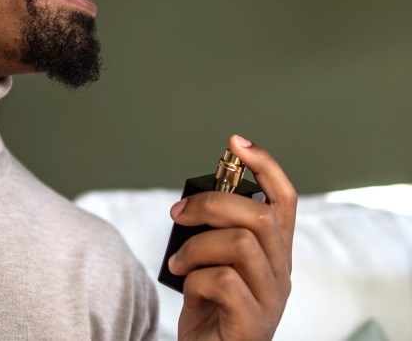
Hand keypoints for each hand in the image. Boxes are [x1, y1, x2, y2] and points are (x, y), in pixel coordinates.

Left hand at [168, 135, 296, 340]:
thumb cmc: (210, 308)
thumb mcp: (214, 263)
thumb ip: (216, 234)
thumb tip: (195, 201)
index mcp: (273, 252)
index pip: (283, 200)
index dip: (265, 165)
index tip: (236, 142)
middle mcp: (281, 271)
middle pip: (259, 215)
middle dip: (212, 202)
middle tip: (179, 213)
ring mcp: (271, 298)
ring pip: (241, 243)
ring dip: (197, 245)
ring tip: (179, 262)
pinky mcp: (253, 321)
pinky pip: (223, 280)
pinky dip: (195, 277)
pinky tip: (187, 286)